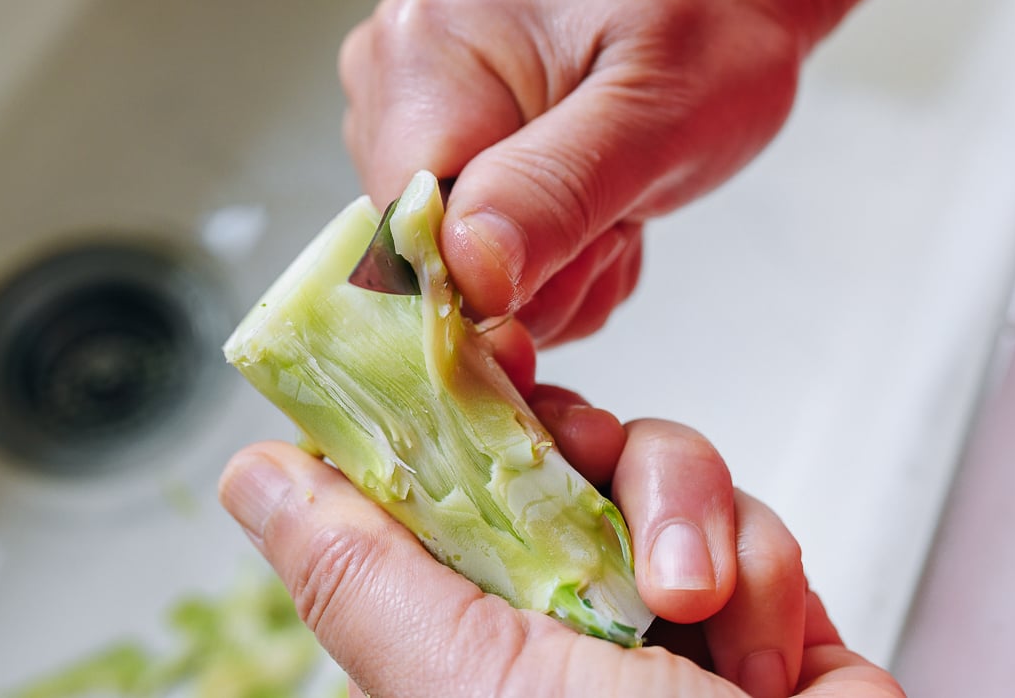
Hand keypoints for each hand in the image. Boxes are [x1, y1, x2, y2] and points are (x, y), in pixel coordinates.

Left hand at [219, 327, 901, 697]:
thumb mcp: (459, 675)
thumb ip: (357, 573)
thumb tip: (252, 478)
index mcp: (454, 620)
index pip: (431, 468)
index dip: (452, 399)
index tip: (484, 349)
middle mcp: (546, 603)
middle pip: (549, 444)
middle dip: (590, 452)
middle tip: (592, 467)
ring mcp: (650, 600)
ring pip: (654, 463)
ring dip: (689, 518)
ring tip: (694, 606)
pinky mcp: (747, 599)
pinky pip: (746, 515)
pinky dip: (762, 567)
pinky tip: (759, 659)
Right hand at [340, 0, 810, 344]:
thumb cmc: (705, 29)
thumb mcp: (652, 117)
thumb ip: (555, 192)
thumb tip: (468, 275)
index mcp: (420, 53)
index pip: (408, 229)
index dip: (494, 279)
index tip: (592, 242)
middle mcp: (387, 84)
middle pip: (429, 261)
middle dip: (539, 275)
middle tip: (620, 213)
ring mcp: (405, 124)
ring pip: (458, 278)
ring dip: (556, 276)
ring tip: (617, 203)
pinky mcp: (436, 160)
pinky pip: (475, 270)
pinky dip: (552, 270)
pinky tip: (597, 210)